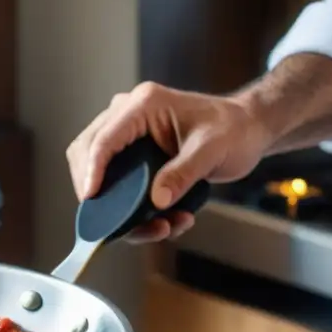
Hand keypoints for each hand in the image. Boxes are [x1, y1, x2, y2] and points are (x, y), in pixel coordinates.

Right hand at [66, 82, 270, 242]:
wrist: (245, 130)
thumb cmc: (233, 131)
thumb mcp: (212, 151)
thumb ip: (184, 174)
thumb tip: (157, 201)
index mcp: (144, 105)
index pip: (103, 139)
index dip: (91, 171)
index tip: (90, 199)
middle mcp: (128, 115)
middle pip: (86, 153)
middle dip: (97, 191)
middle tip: (118, 224)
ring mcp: (127, 133)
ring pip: (96, 170)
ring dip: (116, 205)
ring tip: (159, 226)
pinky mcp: (131, 152)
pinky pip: (115, 180)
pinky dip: (131, 208)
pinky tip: (165, 220)